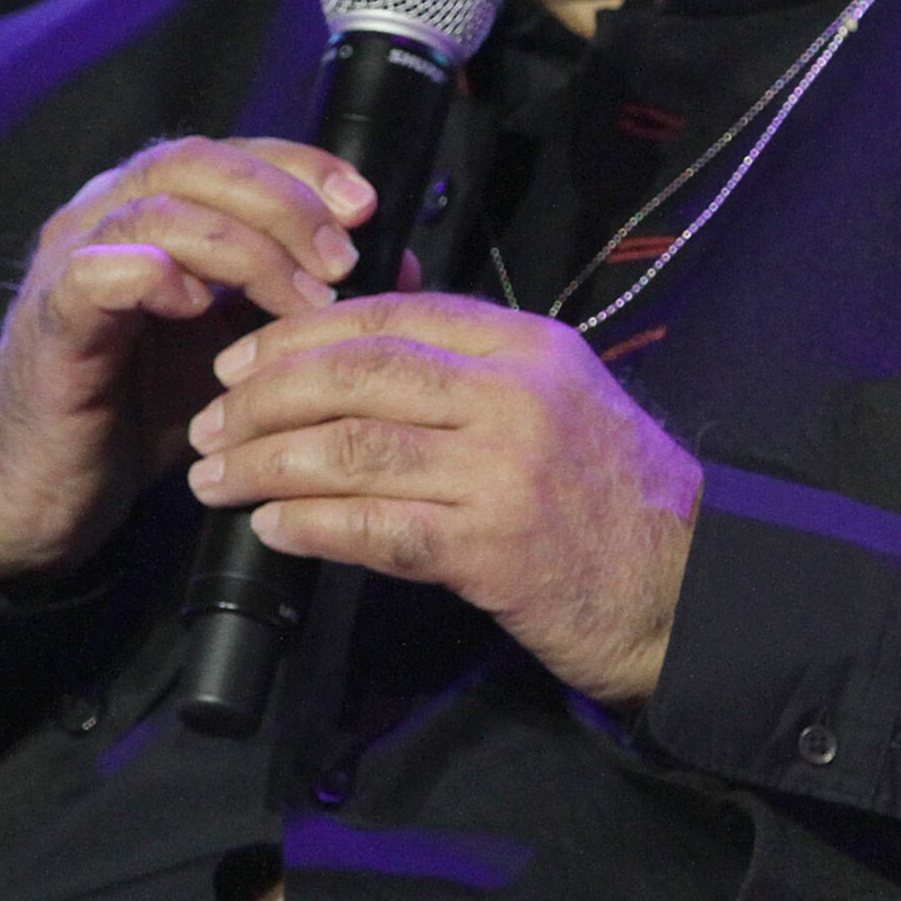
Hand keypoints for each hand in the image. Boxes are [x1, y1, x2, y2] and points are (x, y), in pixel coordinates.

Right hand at [0, 137, 375, 583]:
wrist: (47, 484)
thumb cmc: (138, 407)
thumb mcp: (239, 348)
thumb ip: (302, 299)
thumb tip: (399, 267)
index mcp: (153, 212)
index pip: (231, 154)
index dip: (301, 166)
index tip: (365, 205)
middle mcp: (105, 216)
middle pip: (197, 163)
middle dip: (283, 202)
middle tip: (342, 257)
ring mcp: (71, 262)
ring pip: (158, 209)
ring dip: (244, 247)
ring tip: (300, 299)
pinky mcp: (51, 321)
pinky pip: (100, 272)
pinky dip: (157, 276)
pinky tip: (200, 308)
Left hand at [183, 295, 700, 704]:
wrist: (690, 585)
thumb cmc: (615, 495)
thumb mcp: (559, 398)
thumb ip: (473, 365)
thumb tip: (362, 339)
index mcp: (528, 347)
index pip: (392, 315)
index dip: (301, 334)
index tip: (241, 359)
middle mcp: (516, 397)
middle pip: (358, 375)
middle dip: (264, 397)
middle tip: (209, 421)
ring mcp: (505, 473)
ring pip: (354, 450)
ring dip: (265, 464)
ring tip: (214, 478)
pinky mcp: (493, 550)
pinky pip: (378, 530)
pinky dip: (312, 526)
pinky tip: (270, 529)